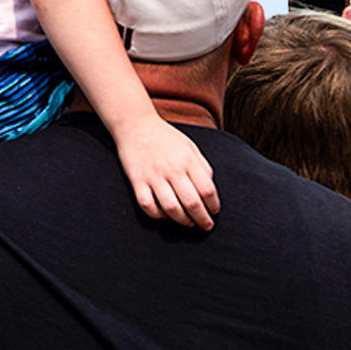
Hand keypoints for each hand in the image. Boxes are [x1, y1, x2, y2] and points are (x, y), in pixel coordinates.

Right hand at [114, 114, 218, 229]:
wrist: (136, 124)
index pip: (207, 190)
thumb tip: (210, 191)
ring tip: (188, 223)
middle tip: (206, 225)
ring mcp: (153, 175)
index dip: (214, 205)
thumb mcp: (190, 147)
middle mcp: (172, 169)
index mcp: (188, 160)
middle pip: (192, 202)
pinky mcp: (137, 180)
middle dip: (202, 219)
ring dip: (183, 221)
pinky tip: (164, 215)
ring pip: (171, 208)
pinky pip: (147, 205)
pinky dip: (157, 215)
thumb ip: (202, 167)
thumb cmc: (165, 137)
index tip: (214, 211)